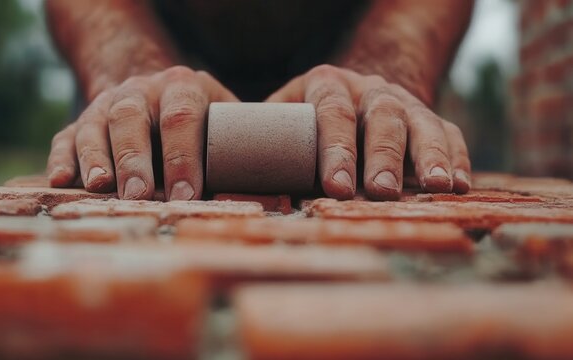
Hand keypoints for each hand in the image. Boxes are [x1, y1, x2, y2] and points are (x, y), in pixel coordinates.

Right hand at [47, 66, 237, 199]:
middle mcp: (140, 90)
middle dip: (135, 158)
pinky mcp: (82, 123)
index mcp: (182, 86)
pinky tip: (60, 182)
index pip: (181, 116)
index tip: (186, 195)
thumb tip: (266, 189)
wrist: (157, 94)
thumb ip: (239, 148)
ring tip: (99, 187)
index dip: (183, 156)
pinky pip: (66, 137)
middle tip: (139, 195)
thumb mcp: (223, 123)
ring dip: (96, 158)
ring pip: (95, 125)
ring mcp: (107, 105)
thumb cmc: (202, 123)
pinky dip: (62, 159)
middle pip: (131, 118)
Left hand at [267, 65, 470, 199]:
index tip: (335, 187)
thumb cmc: (302, 126)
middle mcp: (366, 88)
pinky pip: (448, 131)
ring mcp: (400, 100)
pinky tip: (459, 185)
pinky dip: (456, 157)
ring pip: (421, 120)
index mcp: (324, 84)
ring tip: (438, 187)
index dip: (335, 149)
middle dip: (383, 154)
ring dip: (430, 154)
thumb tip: (242, 193)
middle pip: (381, 114)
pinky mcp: (426, 117)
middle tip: (382, 191)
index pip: (331, 112)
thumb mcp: (281, 126)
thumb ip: (267, 149)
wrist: (343, 99)